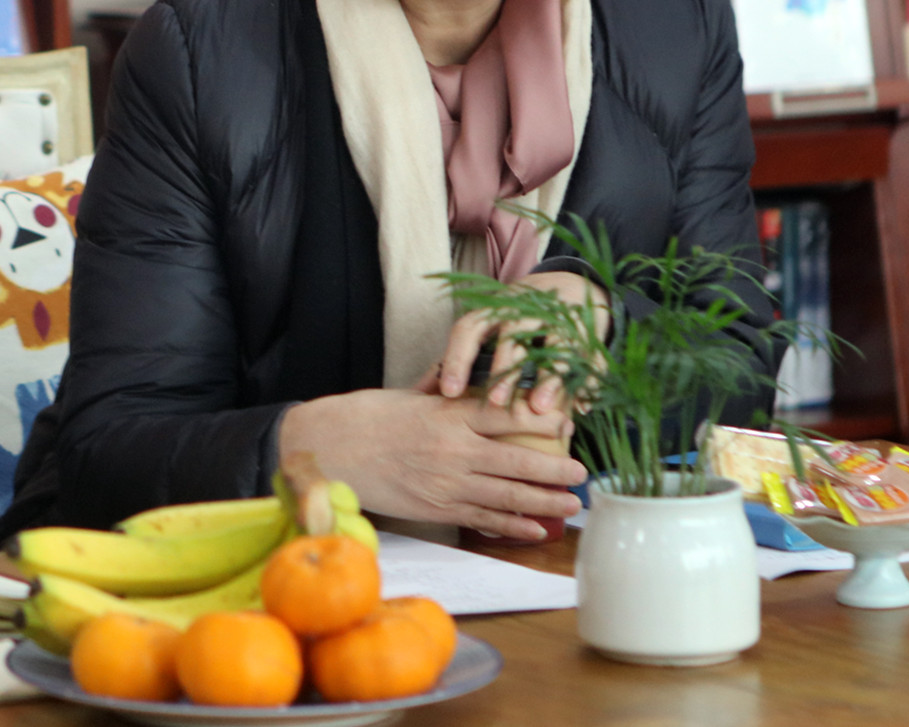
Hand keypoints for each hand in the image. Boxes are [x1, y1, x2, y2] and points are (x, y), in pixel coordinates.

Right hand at [276, 388, 585, 541]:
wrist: (325, 450)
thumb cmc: (365, 417)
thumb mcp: (408, 395)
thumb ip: (441, 392)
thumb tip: (460, 377)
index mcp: (449, 414)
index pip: (506, 415)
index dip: (542, 420)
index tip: (569, 421)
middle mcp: (453, 450)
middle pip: (516, 460)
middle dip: (553, 468)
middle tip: (582, 474)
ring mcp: (445, 484)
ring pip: (505, 495)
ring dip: (543, 502)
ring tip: (572, 506)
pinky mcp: (435, 510)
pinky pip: (481, 520)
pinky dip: (511, 527)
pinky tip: (536, 531)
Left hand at [431, 271, 609, 414]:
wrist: (571, 283)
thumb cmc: (517, 317)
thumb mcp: (490, 327)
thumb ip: (462, 357)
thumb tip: (423, 395)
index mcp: (496, 309)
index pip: (471, 327)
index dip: (457, 358)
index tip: (448, 392)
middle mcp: (527, 309)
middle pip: (513, 333)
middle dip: (504, 367)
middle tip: (495, 401)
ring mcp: (559, 317)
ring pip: (553, 342)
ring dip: (547, 376)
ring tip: (540, 407)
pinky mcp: (587, 329)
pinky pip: (589, 353)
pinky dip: (587, 380)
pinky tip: (582, 406)